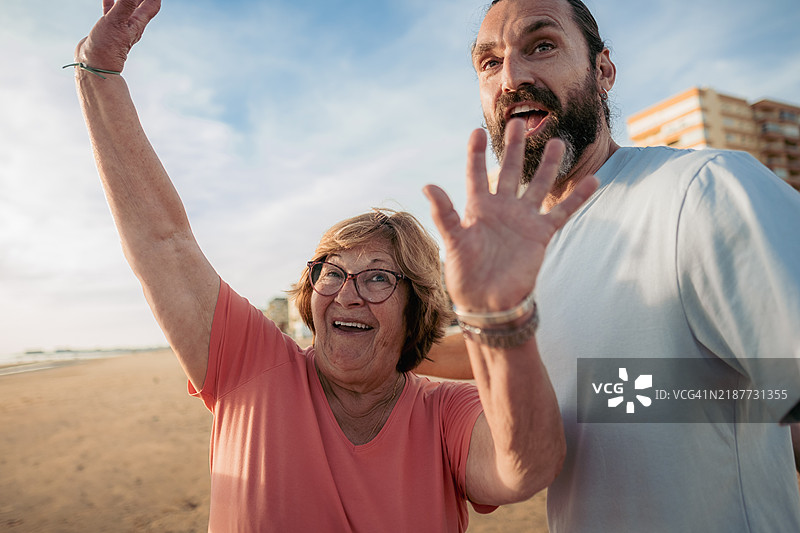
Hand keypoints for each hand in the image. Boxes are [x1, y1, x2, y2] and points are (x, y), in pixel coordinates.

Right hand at [74, 0, 160, 71]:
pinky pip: (111, 10)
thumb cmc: (107, 47)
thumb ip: (126, 4)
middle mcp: (131, 24)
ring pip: (125, 6)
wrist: (93, 65)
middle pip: (142, 4)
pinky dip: (110, 1)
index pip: (152, 4)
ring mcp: (120, 26)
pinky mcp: (107, 28)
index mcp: (137, 23)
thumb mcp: (117, 21)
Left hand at [423, 119, 597, 313]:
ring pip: (538, 185)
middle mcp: (501, 209)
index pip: (476, 174)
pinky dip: (578, 197)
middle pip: (509, 171)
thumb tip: (428, 186)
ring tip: (555, 142)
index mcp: (477, 208)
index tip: (477, 131)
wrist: (488, 302)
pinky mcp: (540, 234)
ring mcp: (523, 220)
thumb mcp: (452, 242)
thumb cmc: (465, 275)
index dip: (476, 153)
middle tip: (519, 123)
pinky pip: (563, 212)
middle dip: (513, 148)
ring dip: (546, 165)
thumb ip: (444, 213)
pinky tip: (593, 180)